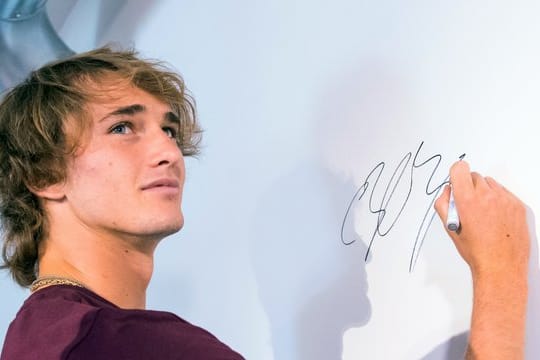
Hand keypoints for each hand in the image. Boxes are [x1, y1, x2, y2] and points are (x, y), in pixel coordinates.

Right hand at [434, 160, 529, 277]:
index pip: (460, 169)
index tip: (456, 181)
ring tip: (483, 212)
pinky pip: (504, 193)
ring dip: (484, 192)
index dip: (456, 174)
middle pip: (474, 176)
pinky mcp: (518, 205)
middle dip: (469, 187)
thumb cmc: (476, 251)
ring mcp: (505, 200)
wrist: (501, 266)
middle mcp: (487, 196)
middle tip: (468, 204)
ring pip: (490, 183)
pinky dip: (498, 199)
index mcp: (467, 200)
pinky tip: (495, 217)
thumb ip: (444, 204)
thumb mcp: (450, 228)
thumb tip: (448, 191)